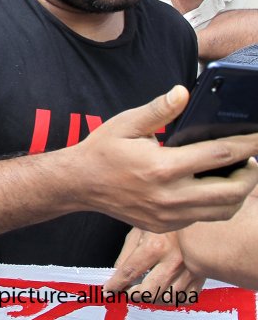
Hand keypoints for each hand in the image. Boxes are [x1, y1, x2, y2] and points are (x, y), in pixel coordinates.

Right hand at [74, 86, 257, 232]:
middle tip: (251, 159)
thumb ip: (159, 109)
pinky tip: (212, 187)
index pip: (220, 156)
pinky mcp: (166, 226)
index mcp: (162, 167)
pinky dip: (218, 204)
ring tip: (237, 174)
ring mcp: (169, 215)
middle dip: (251, 174)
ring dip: (238, 193)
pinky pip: (204, 218)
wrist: (79, 184)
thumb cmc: (102, 151)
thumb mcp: (127, 123)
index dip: (246, 145)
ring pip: (224, 210)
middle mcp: (169, 196)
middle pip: (232, 191)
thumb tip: (183, 93)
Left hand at [104, 228, 204, 303]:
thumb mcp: (139, 231)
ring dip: (151, 298)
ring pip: (166, 298)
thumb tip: (116, 274)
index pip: (130, 272)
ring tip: (141, 291)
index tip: (108, 290)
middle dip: (133, 295)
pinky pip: (185, 298)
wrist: (192, 215)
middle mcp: (173, 260)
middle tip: (125, 292)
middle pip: (149, 290)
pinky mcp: (200, 276)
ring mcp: (189, 270)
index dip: (116, 284)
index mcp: (155, 246)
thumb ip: (126, 254)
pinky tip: (162, 292)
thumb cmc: (164, 222)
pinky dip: (171, 300)